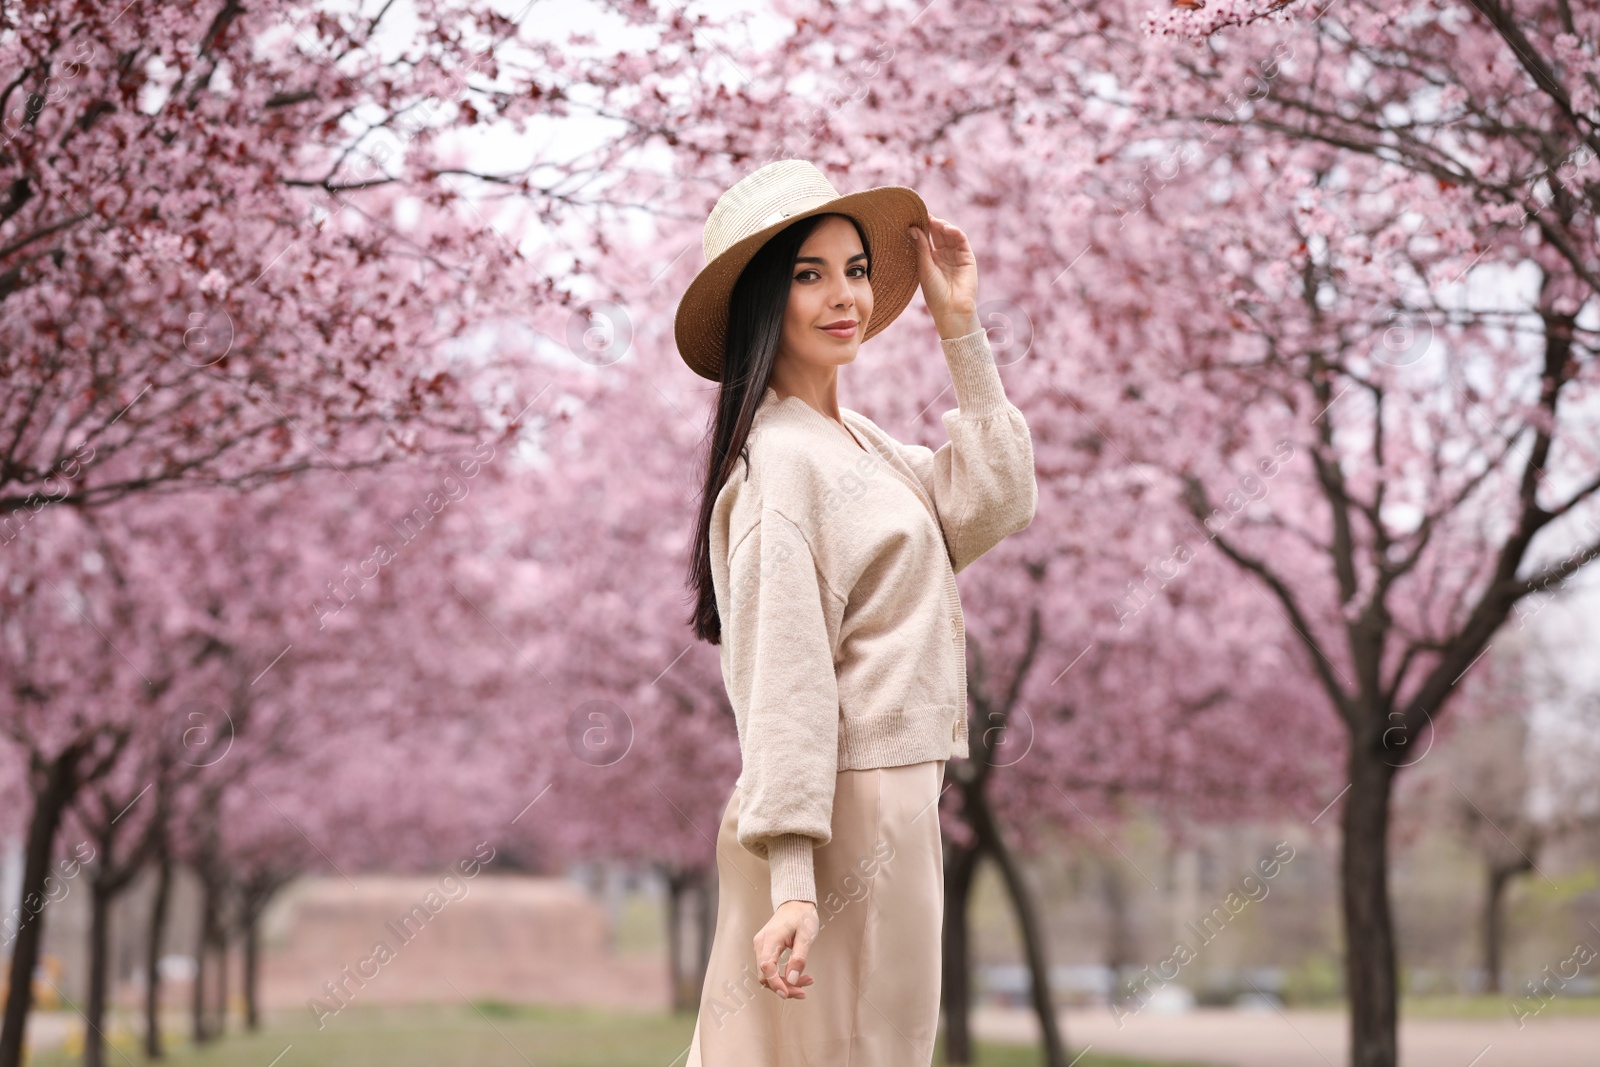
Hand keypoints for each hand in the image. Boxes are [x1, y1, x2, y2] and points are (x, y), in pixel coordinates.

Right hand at [754, 899, 819, 998]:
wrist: (795, 903)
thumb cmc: (802, 916)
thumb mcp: (807, 936)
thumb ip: (799, 957)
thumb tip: (792, 979)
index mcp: (771, 938)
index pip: (767, 967)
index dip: (776, 983)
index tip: (788, 994)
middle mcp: (761, 943)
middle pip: (765, 975)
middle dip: (784, 986)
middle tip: (804, 990)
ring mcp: (760, 947)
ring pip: (767, 975)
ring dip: (784, 983)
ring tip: (806, 981)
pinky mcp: (764, 950)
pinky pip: (769, 969)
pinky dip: (782, 977)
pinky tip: (797, 977)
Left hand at [908, 215, 979, 339]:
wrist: (952, 309)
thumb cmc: (935, 294)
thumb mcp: (924, 268)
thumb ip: (921, 247)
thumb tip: (912, 228)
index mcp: (930, 259)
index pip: (926, 238)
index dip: (921, 227)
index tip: (913, 216)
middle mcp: (943, 255)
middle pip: (937, 233)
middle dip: (931, 223)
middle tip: (923, 214)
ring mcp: (956, 255)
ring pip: (949, 234)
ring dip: (942, 225)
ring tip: (934, 221)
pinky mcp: (967, 256)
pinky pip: (961, 240)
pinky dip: (955, 231)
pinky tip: (947, 228)